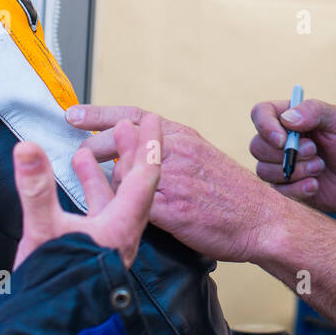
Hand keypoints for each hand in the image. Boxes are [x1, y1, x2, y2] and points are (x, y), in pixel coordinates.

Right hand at [12, 115, 159, 269]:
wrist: (50, 319)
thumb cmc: (56, 284)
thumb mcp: (43, 231)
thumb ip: (36, 188)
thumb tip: (27, 149)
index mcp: (121, 225)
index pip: (146, 175)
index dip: (149, 144)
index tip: (152, 119)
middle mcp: (122, 231)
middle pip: (137, 182)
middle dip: (132, 150)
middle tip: (128, 124)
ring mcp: (110, 239)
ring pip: (117, 195)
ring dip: (108, 168)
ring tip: (94, 147)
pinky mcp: (95, 246)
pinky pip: (102, 208)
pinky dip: (92, 187)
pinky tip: (78, 175)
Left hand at [67, 105, 277, 263]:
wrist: (262, 220)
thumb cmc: (233, 194)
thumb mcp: (203, 158)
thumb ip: (171, 152)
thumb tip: (134, 153)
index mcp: (184, 137)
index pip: (135, 117)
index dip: (100, 115)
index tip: (73, 115)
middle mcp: (178, 151)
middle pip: (120, 141)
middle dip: (91, 148)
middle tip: (76, 155)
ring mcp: (175, 179)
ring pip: (122, 172)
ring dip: (100, 179)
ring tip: (85, 181)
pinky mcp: (173, 209)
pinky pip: (132, 203)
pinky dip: (117, 205)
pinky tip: (110, 210)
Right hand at [249, 97, 335, 211]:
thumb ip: (314, 112)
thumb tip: (287, 119)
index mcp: (290, 118)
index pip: (260, 114)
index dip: (265, 127)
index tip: (283, 140)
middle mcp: (281, 141)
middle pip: (257, 146)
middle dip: (285, 153)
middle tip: (314, 152)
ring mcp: (281, 166)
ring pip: (264, 170)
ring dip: (293, 171)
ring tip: (320, 167)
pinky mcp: (287, 188)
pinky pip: (276, 192)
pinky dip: (296, 189)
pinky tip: (316, 185)